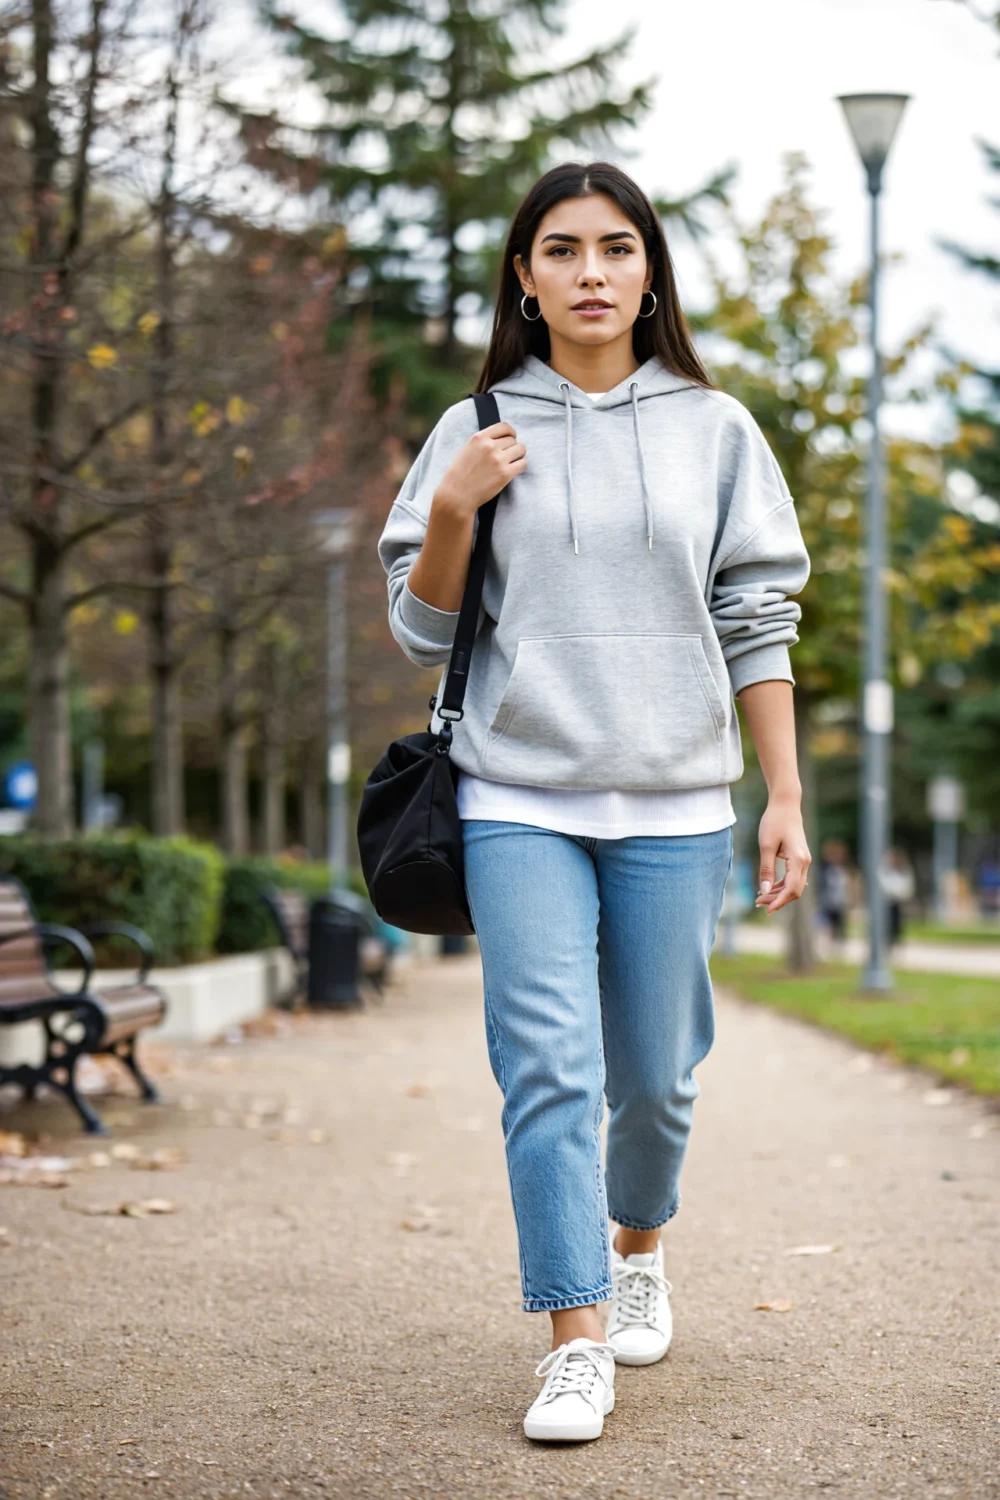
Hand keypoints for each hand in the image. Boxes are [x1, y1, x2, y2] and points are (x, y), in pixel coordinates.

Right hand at [434, 421, 526, 519]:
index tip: (511, 438)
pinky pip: (523, 464)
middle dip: (512, 448)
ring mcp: (498, 460)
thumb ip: (482, 441)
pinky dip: (520, 467)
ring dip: (518, 456)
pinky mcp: (505, 474)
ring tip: (510, 464)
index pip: (504, 426)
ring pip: (521, 449)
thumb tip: (500, 438)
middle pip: (513, 440)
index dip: (510, 432)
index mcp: (479, 438)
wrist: (457, 495)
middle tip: (507, 457)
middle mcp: (489, 446)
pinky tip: (513, 471)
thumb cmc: (459, 475)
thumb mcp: (467, 450)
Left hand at [755, 798, 810, 914]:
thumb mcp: (766, 845)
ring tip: (759, 897)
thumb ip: (766, 869)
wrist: (785, 804)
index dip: (779, 902)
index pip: (791, 889)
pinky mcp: (800, 858)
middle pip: (795, 891)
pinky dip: (781, 885)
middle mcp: (805, 862)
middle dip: (777, 900)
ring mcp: (804, 860)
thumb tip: (764, 891)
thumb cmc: (774, 821)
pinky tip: (768, 887)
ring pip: (794, 885)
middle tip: (757, 902)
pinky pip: (793, 877)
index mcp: (798, 860)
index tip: (766, 909)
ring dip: (779, 893)